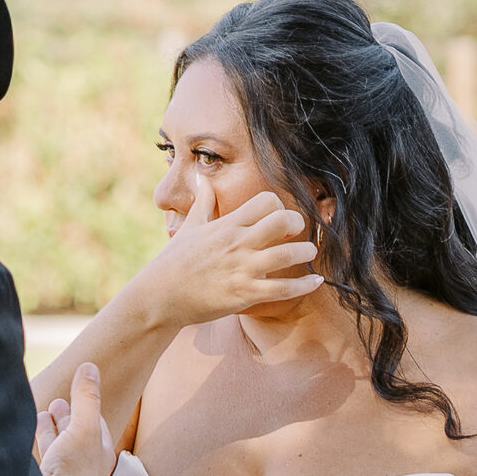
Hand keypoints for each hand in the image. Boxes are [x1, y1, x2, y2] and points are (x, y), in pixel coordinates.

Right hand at [36, 363, 115, 475]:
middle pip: (75, 433)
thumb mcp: (84, 427)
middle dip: (68, 416)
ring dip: (52, 428)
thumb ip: (86, 398)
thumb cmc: (75, 470)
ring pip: (59, 444)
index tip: (79, 391)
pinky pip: (44, 455)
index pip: (94, 422)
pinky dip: (39, 440)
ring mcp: (64, 471)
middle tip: (59, 403)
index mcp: (98, 450)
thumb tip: (90, 367)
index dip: (86, 405)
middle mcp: (83, 461)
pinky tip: (31, 432)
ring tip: (44, 413)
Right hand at [141, 176, 322, 327]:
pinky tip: (316, 281)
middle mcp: (237, 243)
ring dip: (305, 252)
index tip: (281, 218)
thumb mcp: (189, 227)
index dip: (279, 207)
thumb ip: (203, 203)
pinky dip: (304, 285)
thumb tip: (202, 179)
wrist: (159, 296)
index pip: (265, 202)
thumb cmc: (173, 262)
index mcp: (226, 224)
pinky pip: (283, 289)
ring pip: (287, 254)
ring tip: (308, 253)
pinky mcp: (244, 294)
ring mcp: (242, 269)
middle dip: (297, 224)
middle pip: (282, 221)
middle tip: (298, 232)